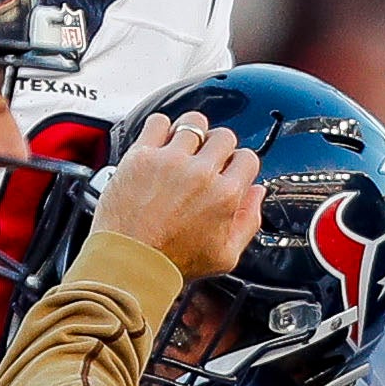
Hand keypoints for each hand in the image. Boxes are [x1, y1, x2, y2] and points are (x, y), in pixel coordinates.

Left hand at [92, 112, 262, 283]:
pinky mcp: (142, 155)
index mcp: (225, 195)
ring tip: (184, 148)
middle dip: (219, 148)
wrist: (128, 263)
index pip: (247, 158)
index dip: (239, 164)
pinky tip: (160, 144)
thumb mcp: (225, 256)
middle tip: (206, 162)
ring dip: (193, 133)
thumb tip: (256, 193)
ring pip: (194, 123)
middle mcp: (200, 173)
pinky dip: (162, 128)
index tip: (228, 171)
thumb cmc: (171, 263)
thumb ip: (248, 222)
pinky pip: (158, 122)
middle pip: (224, 137)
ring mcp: (170, 161)